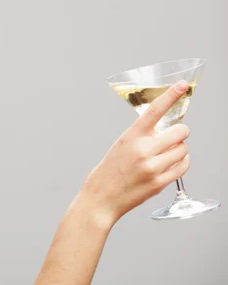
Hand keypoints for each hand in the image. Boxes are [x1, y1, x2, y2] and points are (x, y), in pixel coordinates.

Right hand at [82, 80, 191, 225]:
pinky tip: (171, 163)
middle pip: (180, 131)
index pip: (154, 111)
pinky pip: (183, 166)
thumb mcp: (120, 146)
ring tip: (167, 154)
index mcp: (130, 137)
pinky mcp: (159, 183)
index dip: (171, 95)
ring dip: (180, 149)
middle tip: (174, 135)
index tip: (183, 85)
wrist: (101, 199)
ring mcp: (152, 167)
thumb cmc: (109, 172)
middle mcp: (142, 150)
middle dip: (180, 132)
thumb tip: (165, 130)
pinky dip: (182, 162)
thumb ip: (141, 137)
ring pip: (183, 149)